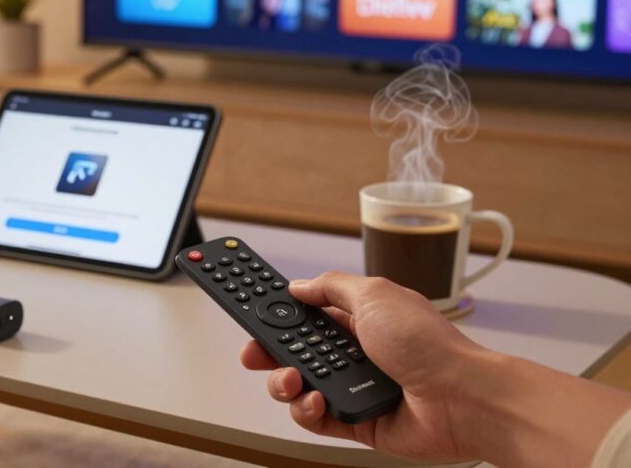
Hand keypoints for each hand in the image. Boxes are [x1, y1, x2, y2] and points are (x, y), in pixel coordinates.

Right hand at [240, 272, 485, 461]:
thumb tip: (298, 286)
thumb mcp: (373, 294)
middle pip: (292, 351)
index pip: (304, 313)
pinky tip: (317, 401)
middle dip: (268, 350)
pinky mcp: (354, 421)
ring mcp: (352, 386)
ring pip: (297, 386)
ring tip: (292, 380)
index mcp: (355, 318)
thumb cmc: (429, 344)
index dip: (276, 311)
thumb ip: (330, 288)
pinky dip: (307, 410)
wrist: (461, 398)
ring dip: (284, 382)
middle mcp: (351, 352)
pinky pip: (314, 418)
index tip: (247, 308)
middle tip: (254, 352)